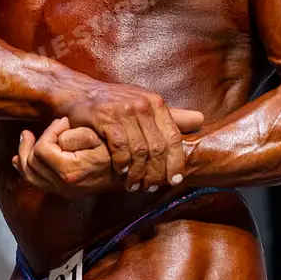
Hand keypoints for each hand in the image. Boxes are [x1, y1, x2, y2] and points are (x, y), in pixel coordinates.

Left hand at [12, 117, 116, 197]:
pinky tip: (20, 160)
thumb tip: (57, 138)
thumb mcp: (97, 137)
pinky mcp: (64, 191)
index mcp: (69, 171)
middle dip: (30, 144)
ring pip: (30, 175)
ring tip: (24, 139)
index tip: (62, 122)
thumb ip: (73, 136)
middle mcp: (63, 186)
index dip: (49, 132)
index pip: (42, 150)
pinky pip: (37, 182)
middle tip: (30, 131)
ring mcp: (63, 191)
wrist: (130, 174)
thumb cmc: (115, 153)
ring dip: (24, 156)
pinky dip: (26, 169)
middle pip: (31, 163)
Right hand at [58, 82, 202, 190]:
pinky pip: (120, 147)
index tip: (174, 180)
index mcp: (156, 103)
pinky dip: (122, 163)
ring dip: (138, 172)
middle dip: (156, 172)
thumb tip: (201, 120)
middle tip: (151, 187)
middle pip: (158, 148)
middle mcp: (143, 105)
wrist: (80, 92)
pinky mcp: (105, 117)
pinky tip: (120, 171)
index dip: (176, 162)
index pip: (174, 138)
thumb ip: (172, 116)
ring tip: (134, 185)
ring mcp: (124, 110)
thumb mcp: (145, 105)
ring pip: (140, 150)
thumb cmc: (115, 103)